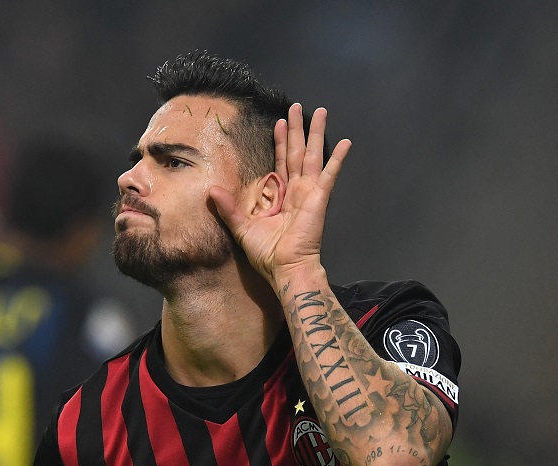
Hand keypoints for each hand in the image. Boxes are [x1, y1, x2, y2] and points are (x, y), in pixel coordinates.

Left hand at [210, 103, 350, 290]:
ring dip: (316, 133)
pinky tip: (345, 142)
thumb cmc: (266, 254)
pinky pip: (330, 174)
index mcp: (280, 195)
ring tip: (320, 112)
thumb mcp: (241, 227)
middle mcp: (296, 190)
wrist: (284, 268)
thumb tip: (212, 190)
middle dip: (297, 129)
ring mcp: (309, 192)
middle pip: (297, 151)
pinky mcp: (318, 198)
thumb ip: (228, 208)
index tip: (279, 122)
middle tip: (298, 106)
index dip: (281, 141)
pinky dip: (338, 158)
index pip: (281, 161)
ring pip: (313, 155)